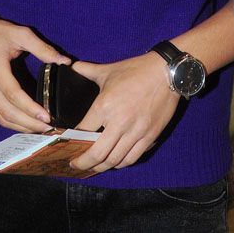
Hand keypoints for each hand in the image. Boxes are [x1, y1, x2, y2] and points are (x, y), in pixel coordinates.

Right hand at [0, 15, 70, 133]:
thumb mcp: (20, 33)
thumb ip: (42, 48)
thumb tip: (64, 61)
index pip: (14, 95)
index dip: (31, 109)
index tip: (47, 117)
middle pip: (7, 112)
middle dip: (28, 124)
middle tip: (48, 129)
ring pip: (0, 117)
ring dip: (20, 127)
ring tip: (39, 130)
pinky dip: (10, 121)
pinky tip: (24, 123)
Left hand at [70, 52, 179, 173]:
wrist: (166, 72)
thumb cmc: (137, 70)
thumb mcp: (109, 70)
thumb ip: (88, 70)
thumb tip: (73, 66)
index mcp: (104, 105)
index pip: (83, 132)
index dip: (72, 143)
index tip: (67, 147)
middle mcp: (119, 122)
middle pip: (97, 154)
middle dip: (84, 163)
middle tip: (76, 165)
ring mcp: (136, 131)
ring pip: (114, 160)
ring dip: (101, 167)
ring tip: (93, 167)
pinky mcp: (149, 136)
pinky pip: (132, 158)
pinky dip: (121, 164)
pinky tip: (114, 162)